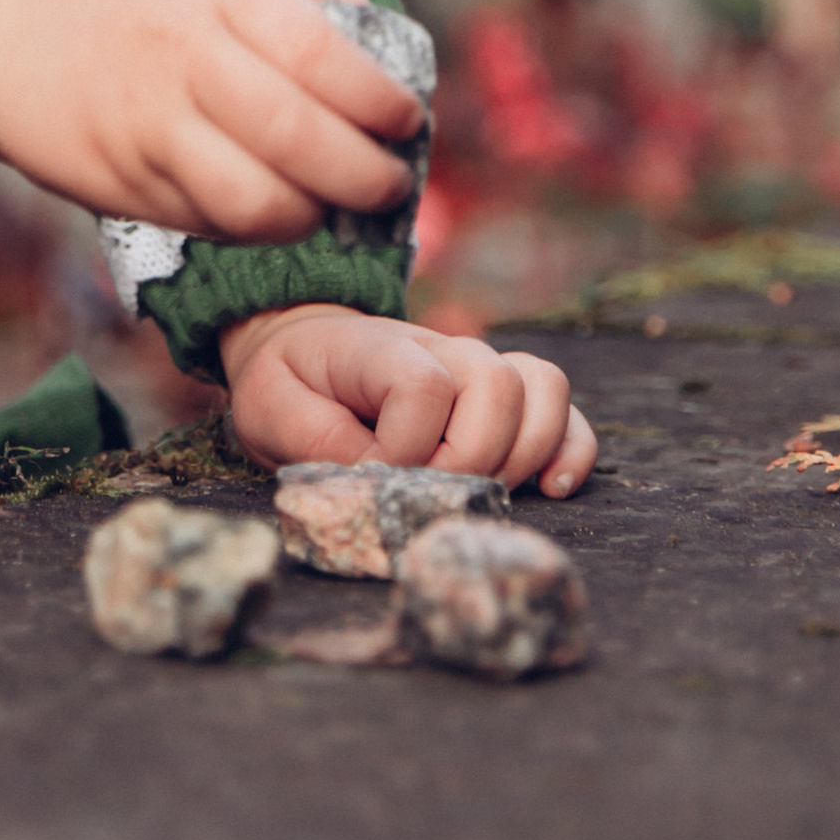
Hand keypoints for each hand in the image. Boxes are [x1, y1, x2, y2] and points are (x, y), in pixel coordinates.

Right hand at [0, 0, 421, 242]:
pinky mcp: (121, 182)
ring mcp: (147, 124)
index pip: (324, 54)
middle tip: (387, 185)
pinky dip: (254, 231)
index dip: (380, 101)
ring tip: (329, 209)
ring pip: (257, 201)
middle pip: (302, 138)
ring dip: (313, 217)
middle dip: (365, 176)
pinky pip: (210, 223)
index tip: (405, 122)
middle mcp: (181, 53)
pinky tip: (269, 213)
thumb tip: (376, 23)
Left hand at [220, 303, 594, 497]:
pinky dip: (571, 450)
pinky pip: (567, 412)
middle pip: (497, 385)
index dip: (406, 444)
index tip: (372, 473)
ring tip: (482, 492)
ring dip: (523, 454)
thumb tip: (383, 480)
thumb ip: (318, 441)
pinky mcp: (507, 399)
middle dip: (469, 457)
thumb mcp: (268, 409)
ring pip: (544, 389)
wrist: (304, 354)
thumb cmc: (287, 386)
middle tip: (427, 492)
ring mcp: (481, 369)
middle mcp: (443, 348)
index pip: (423, 385)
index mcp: (379, 347)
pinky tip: (549, 489)